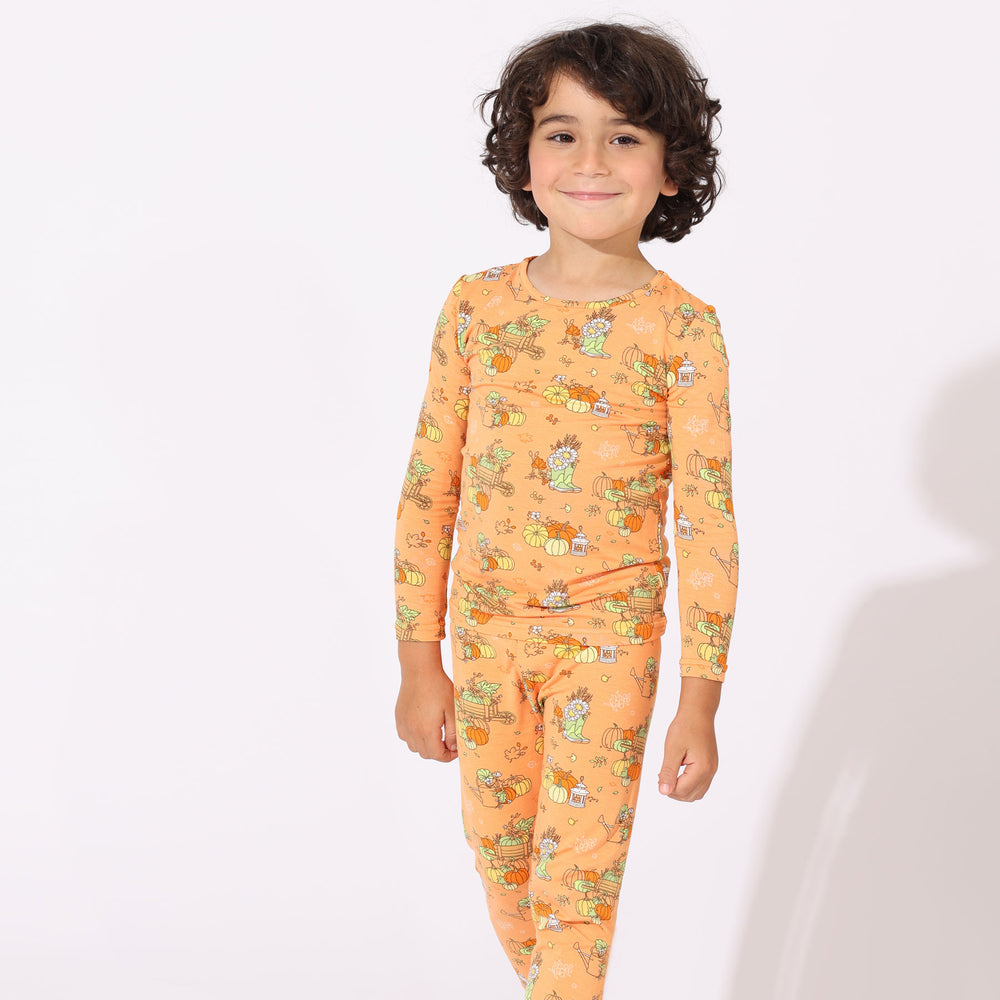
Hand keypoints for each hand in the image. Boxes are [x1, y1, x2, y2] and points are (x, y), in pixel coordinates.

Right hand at [395, 641, 457, 762]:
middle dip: (438, 752)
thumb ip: (453, 732)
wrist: (420, 671)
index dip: (448, 756)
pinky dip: (414, 738)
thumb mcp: (452, 710)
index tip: (456, 750)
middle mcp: (412, 731)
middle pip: (425, 754)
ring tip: (436, 735)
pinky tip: (422, 727)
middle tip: (448, 743)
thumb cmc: (438, 688)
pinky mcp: (399, 717)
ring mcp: (404, 724)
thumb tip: (453, 748)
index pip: (437, 755)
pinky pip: (405, 736)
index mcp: (427, 730)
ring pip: (414, 747)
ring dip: (425, 746)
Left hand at [657, 703, 718, 800]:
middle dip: (675, 792)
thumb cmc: (685, 727)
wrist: (698, 712)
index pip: (683, 791)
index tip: (658, 777)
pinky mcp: (710, 765)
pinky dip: (689, 784)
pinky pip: (701, 783)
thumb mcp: (672, 749)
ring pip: (697, 792)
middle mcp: (710, 771)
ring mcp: (712, 769)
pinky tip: (678, 773)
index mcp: (702, 768)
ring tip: (669, 776)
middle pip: (691, 795)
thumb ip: (668, 772)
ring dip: (682, 790)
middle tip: (662, 778)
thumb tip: (663, 791)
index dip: (668, 789)